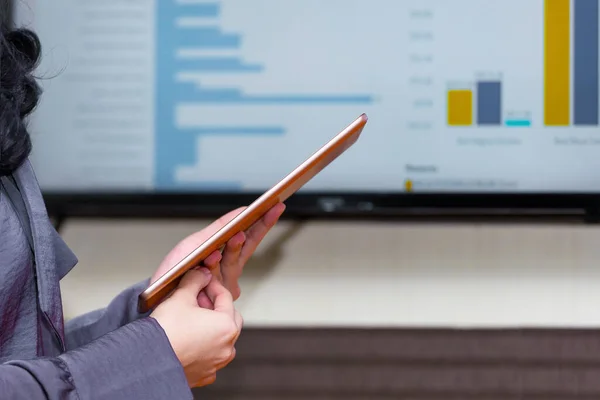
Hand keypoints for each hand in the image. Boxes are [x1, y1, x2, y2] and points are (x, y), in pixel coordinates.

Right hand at [150, 268, 241, 386]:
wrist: (147, 360)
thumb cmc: (166, 332)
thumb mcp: (181, 297)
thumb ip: (195, 281)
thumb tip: (201, 274)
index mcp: (226, 326)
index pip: (226, 297)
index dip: (212, 285)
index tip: (203, 281)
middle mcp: (227, 346)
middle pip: (229, 318)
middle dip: (216, 306)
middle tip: (199, 298)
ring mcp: (217, 363)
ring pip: (222, 339)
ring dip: (212, 327)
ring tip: (194, 319)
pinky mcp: (204, 374)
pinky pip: (211, 356)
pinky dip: (205, 346)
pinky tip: (191, 340)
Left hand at [152, 203, 284, 305]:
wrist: (159, 296)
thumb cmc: (176, 270)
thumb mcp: (197, 242)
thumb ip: (219, 228)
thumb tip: (240, 212)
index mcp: (226, 255)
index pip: (249, 236)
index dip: (263, 221)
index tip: (275, 206)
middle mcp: (229, 268)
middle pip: (248, 245)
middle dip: (260, 226)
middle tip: (271, 210)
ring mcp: (224, 282)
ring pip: (233, 260)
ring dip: (234, 246)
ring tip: (237, 233)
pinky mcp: (215, 296)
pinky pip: (218, 276)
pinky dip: (214, 264)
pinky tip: (212, 255)